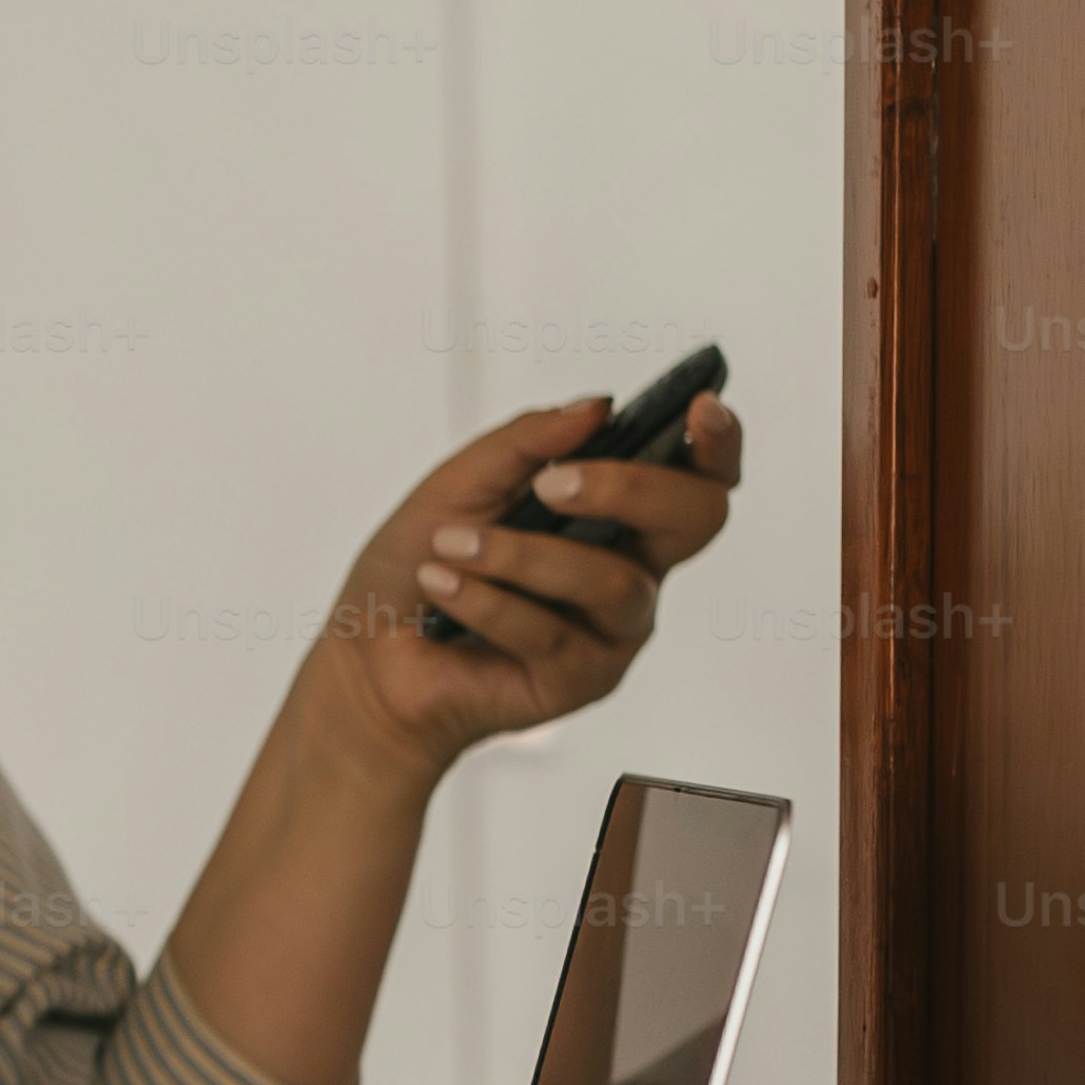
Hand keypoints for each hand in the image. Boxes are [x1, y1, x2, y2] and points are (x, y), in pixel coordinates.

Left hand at [309, 387, 747, 779]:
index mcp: (615, 514)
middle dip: (628, 488)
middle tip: (550, 485)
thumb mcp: (456, 485)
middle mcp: (631, 567)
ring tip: (450, 546)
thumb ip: (525, 443)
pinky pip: (550, 632)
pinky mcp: (583, 679)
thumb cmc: (417, 566)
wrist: (367, 655)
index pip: (696, 476)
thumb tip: (597, 407)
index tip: (700, 405)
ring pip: (612, 581)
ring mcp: (613, 628)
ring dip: (521, 556)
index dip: (717, 442)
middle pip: (693, 519)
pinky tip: (441, 588)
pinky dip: (485, 601)